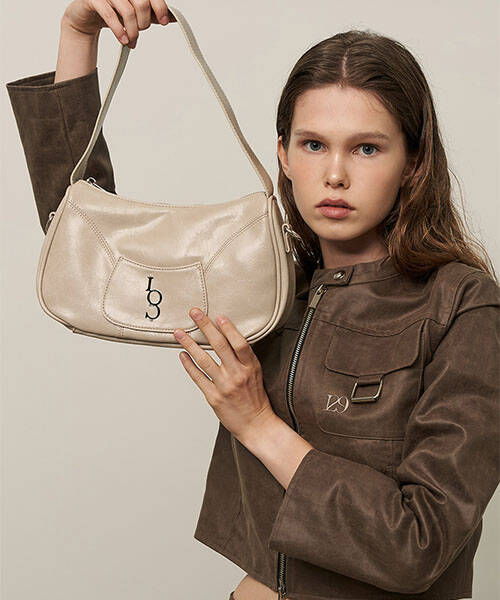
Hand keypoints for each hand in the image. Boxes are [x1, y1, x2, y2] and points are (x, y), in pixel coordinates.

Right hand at [63, 0, 175, 48]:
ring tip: (131, 41)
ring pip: (128, 11)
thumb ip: (151, 14)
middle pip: (142, 3)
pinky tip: (124, 40)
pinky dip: (120, 31)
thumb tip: (172, 17)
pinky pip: (110, 15)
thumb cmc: (112, 12)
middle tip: (139, 32)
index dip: (160, 7)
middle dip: (144, 23)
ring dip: (133, 31)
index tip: (164, 21)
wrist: (86, 17)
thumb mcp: (135, 14)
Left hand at [174, 308, 275, 441]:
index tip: (218, 316)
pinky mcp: (213, 397)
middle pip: (220, 346)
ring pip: (204, 360)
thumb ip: (244, 356)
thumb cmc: (255, 398)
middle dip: (206, 326)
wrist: (256, 425)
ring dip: (189, 344)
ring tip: (179, 332)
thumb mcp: (256, 373)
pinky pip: (198, 378)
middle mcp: (237, 374)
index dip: (229, 328)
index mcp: (251, 366)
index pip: (240, 343)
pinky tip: (181, 355)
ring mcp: (224, 386)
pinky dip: (188, 365)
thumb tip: (228, 335)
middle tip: (195, 312)